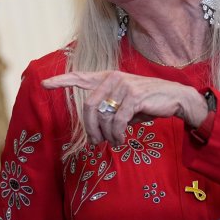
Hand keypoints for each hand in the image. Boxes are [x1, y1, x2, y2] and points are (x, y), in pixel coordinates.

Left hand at [42, 71, 207, 146]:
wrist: (175, 98)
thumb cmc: (147, 102)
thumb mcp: (124, 103)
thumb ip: (108, 110)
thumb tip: (95, 132)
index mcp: (107, 77)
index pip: (80, 77)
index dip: (61, 81)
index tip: (44, 84)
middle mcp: (113, 78)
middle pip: (89, 107)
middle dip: (90, 129)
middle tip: (95, 142)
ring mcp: (124, 86)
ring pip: (103, 117)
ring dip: (106, 135)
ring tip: (114, 142)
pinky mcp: (135, 98)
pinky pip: (118, 122)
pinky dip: (117, 135)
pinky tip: (121, 141)